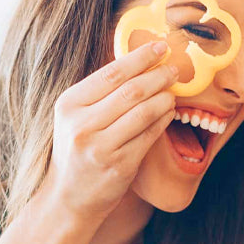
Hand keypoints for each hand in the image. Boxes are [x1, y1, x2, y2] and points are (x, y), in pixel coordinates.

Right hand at [37, 41, 177, 221]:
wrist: (69, 196)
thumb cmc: (78, 149)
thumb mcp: (76, 116)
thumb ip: (101, 91)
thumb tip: (140, 60)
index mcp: (68, 104)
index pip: (112, 73)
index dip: (141, 57)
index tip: (161, 46)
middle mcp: (81, 125)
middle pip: (131, 90)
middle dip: (158, 75)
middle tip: (175, 68)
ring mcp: (100, 147)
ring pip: (144, 112)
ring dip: (165, 98)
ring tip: (173, 91)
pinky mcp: (119, 165)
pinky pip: (149, 135)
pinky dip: (163, 120)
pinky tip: (169, 112)